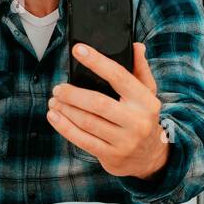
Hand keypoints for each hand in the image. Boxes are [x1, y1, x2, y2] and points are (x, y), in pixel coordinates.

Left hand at [47, 43, 169, 179]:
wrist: (150, 157)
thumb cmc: (143, 117)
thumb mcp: (148, 94)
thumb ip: (141, 70)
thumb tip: (136, 46)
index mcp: (146, 101)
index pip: (119, 76)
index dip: (97, 62)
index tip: (78, 50)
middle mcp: (137, 121)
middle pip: (98, 103)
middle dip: (73, 94)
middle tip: (58, 88)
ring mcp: (124, 141)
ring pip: (88, 122)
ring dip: (66, 110)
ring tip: (53, 101)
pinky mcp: (111, 155)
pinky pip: (82, 140)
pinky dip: (64, 127)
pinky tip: (54, 116)